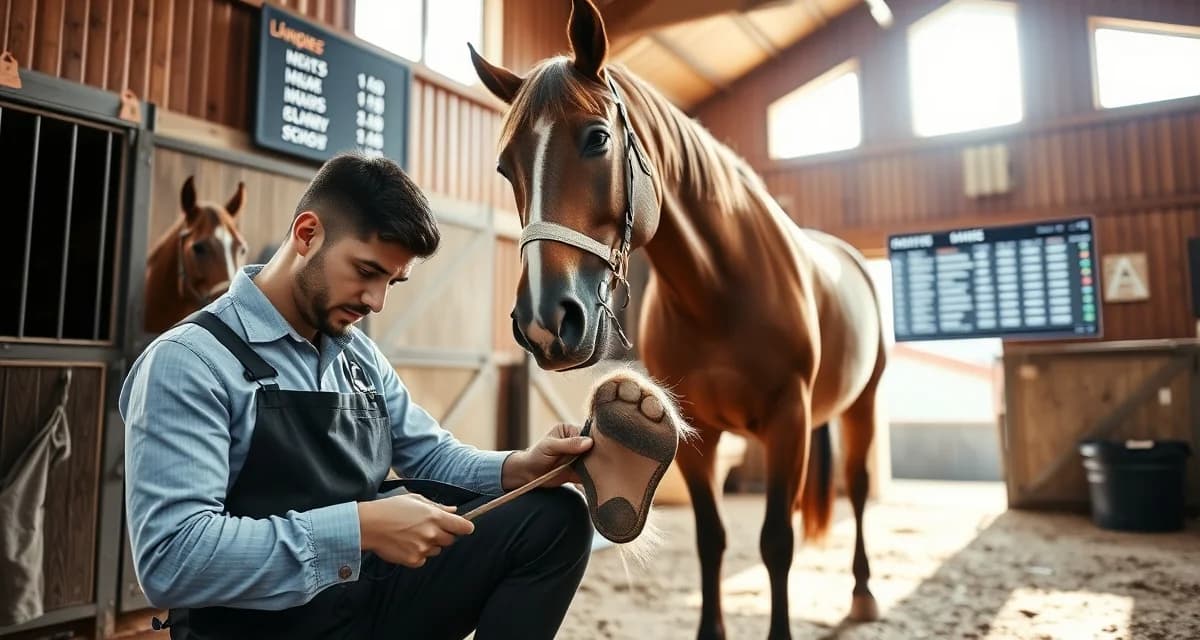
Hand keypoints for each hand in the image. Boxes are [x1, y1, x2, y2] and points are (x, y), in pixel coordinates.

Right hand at [357, 493, 473, 567]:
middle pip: (451, 540)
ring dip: (430, 545)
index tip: (462, 527)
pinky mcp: (414, 560)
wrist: (369, 525)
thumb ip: (437, 506)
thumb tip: (454, 510)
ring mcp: (423, 548)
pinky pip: (423, 560)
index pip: (464, 527)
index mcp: (435, 516)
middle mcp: (432, 533)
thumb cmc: (391, 508)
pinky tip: (405, 544)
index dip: (465, 527)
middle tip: (428, 529)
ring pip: (437, 550)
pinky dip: (418, 554)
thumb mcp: (415, 500)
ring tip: (413, 535)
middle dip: (444, 535)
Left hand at [502, 423, 592, 489]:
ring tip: (594, 470)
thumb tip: (589, 442)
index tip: (594, 450)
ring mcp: (579, 457)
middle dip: (596, 454)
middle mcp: (577, 442)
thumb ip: (569, 444)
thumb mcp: (550, 446)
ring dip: (595, 466)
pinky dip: (593, 476)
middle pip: (593, 447)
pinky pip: (590, 473)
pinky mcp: (580, 471)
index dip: (593, 442)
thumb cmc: (536, 455)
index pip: (587, 434)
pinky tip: (595, 478)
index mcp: (569, 430)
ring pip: (594, 460)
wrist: (528, 474)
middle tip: (595, 462)